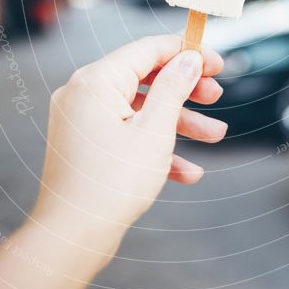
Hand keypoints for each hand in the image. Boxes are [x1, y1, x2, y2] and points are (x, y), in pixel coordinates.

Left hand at [33, 35, 225, 247]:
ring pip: (140, 109)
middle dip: (186, 91)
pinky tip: (188, 171)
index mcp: (96, 81)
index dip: (187, 52)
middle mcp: (84, 94)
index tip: (216, 63)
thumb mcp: (155, 131)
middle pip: (145, 78)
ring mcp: (83, 121)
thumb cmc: (109, 185)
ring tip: (214, 136)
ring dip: (178, 122)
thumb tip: (188, 59)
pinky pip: (127, 134)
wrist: (71, 239)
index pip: (148, 49)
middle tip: (216, 97)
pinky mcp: (87, 145)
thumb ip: (174, 88)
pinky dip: (155, 146)